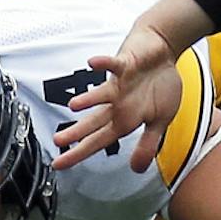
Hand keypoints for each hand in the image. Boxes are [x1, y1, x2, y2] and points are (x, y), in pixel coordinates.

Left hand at [52, 24, 184, 171]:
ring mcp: (120, 83)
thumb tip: (137, 169)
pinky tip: (93, 63)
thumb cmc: (159, 84)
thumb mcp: (160, 120)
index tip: (60, 164)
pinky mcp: (126, 64)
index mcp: (125, 118)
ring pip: (102, 92)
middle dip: (78, 131)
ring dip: (90, 98)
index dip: (80, 152)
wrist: (162, 50)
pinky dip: (104, 63)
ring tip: (75, 105)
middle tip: (58, 142)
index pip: (99, 140)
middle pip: (95, 120)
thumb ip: (148, 144)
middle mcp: (118, 103)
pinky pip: (113, 63)